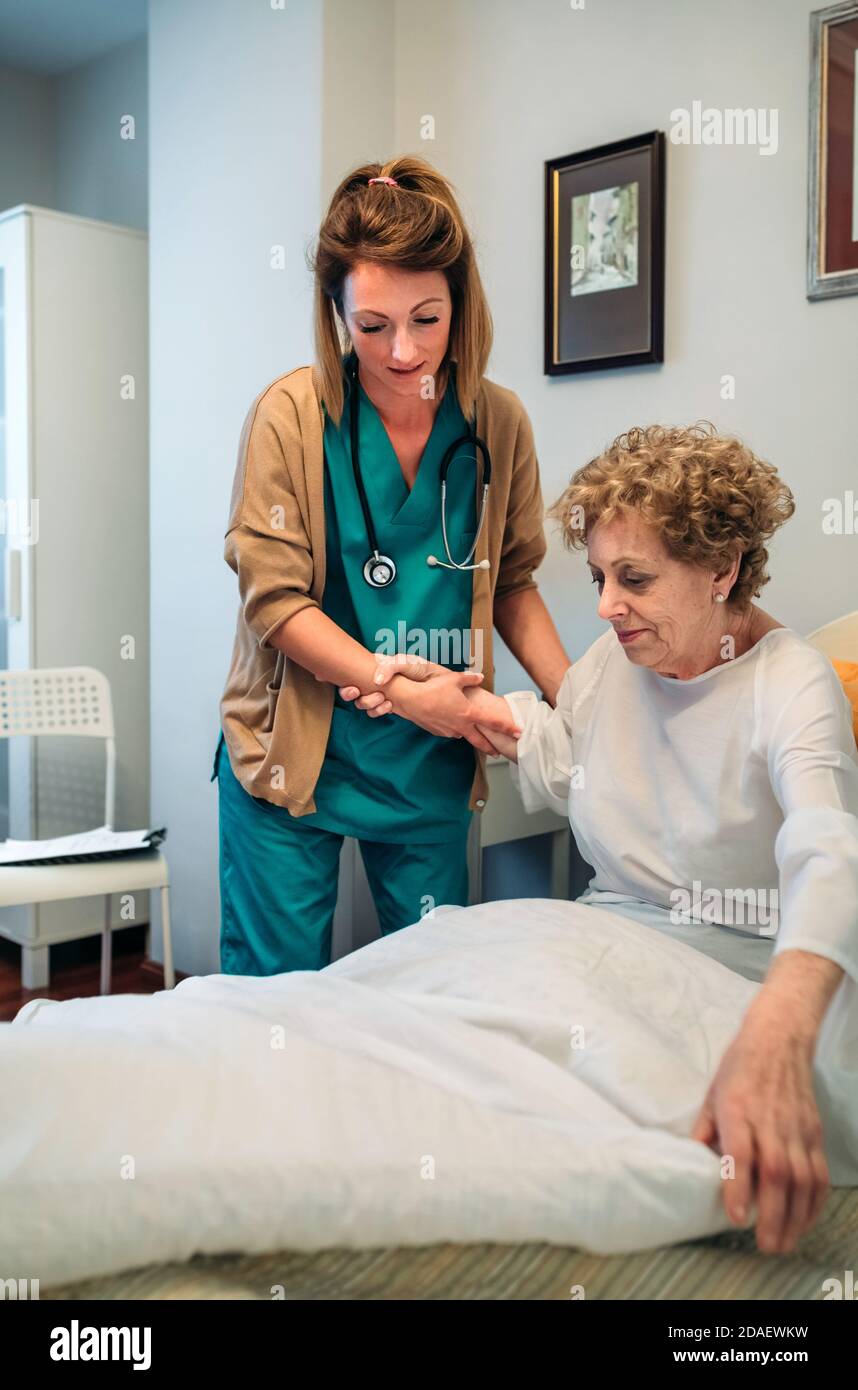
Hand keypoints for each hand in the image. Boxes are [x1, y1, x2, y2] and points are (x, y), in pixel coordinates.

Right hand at [338, 652, 442, 715]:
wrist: (445, 690)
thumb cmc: (427, 671)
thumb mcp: (409, 662)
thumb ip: (392, 666)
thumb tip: (376, 680)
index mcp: (379, 666)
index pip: (354, 671)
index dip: (345, 678)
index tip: (352, 685)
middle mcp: (377, 680)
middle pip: (352, 689)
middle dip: (351, 694)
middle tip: (362, 691)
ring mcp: (383, 694)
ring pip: (362, 702)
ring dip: (368, 702)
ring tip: (384, 700)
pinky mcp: (390, 705)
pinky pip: (375, 711)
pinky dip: (377, 711)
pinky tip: (389, 706)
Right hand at [384, 666, 521, 751]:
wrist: (411, 699)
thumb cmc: (433, 688)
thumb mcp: (454, 679)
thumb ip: (470, 679)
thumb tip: (480, 677)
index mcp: (469, 713)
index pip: (493, 722)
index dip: (507, 727)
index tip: (518, 732)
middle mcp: (461, 725)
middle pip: (480, 741)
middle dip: (490, 747)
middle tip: (498, 752)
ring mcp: (449, 731)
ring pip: (463, 735)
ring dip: (469, 735)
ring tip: (473, 734)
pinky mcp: (438, 732)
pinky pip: (449, 732)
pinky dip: (453, 729)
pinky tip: (451, 723)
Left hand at [690, 1010, 829, 1252]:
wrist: (779, 1040)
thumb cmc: (740, 1067)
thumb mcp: (711, 1095)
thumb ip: (703, 1132)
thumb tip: (693, 1166)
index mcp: (739, 1110)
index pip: (741, 1153)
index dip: (739, 1186)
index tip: (737, 1216)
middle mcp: (770, 1122)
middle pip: (776, 1173)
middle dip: (772, 1214)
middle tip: (764, 1244)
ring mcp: (797, 1128)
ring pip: (802, 1179)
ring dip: (795, 1216)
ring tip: (783, 1243)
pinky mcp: (814, 1133)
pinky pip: (819, 1173)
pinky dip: (814, 1202)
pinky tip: (805, 1221)